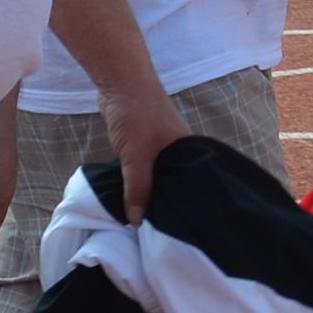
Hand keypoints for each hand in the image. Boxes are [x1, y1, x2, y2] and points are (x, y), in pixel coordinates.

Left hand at [95, 72, 190, 225]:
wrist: (121, 82)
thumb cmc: (137, 116)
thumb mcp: (138, 158)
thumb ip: (138, 190)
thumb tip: (136, 223)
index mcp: (188, 153)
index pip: (191, 188)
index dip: (183, 208)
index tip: (174, 231)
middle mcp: (179, 151)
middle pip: (173, 184)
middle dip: (164, 203)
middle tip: (155, 231)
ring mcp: (161, 147)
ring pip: (157, 177)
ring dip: (148, 192)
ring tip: (143, 219)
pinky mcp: (144, 145)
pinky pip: (144, 170)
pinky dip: (139, 182)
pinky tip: (132, 197)